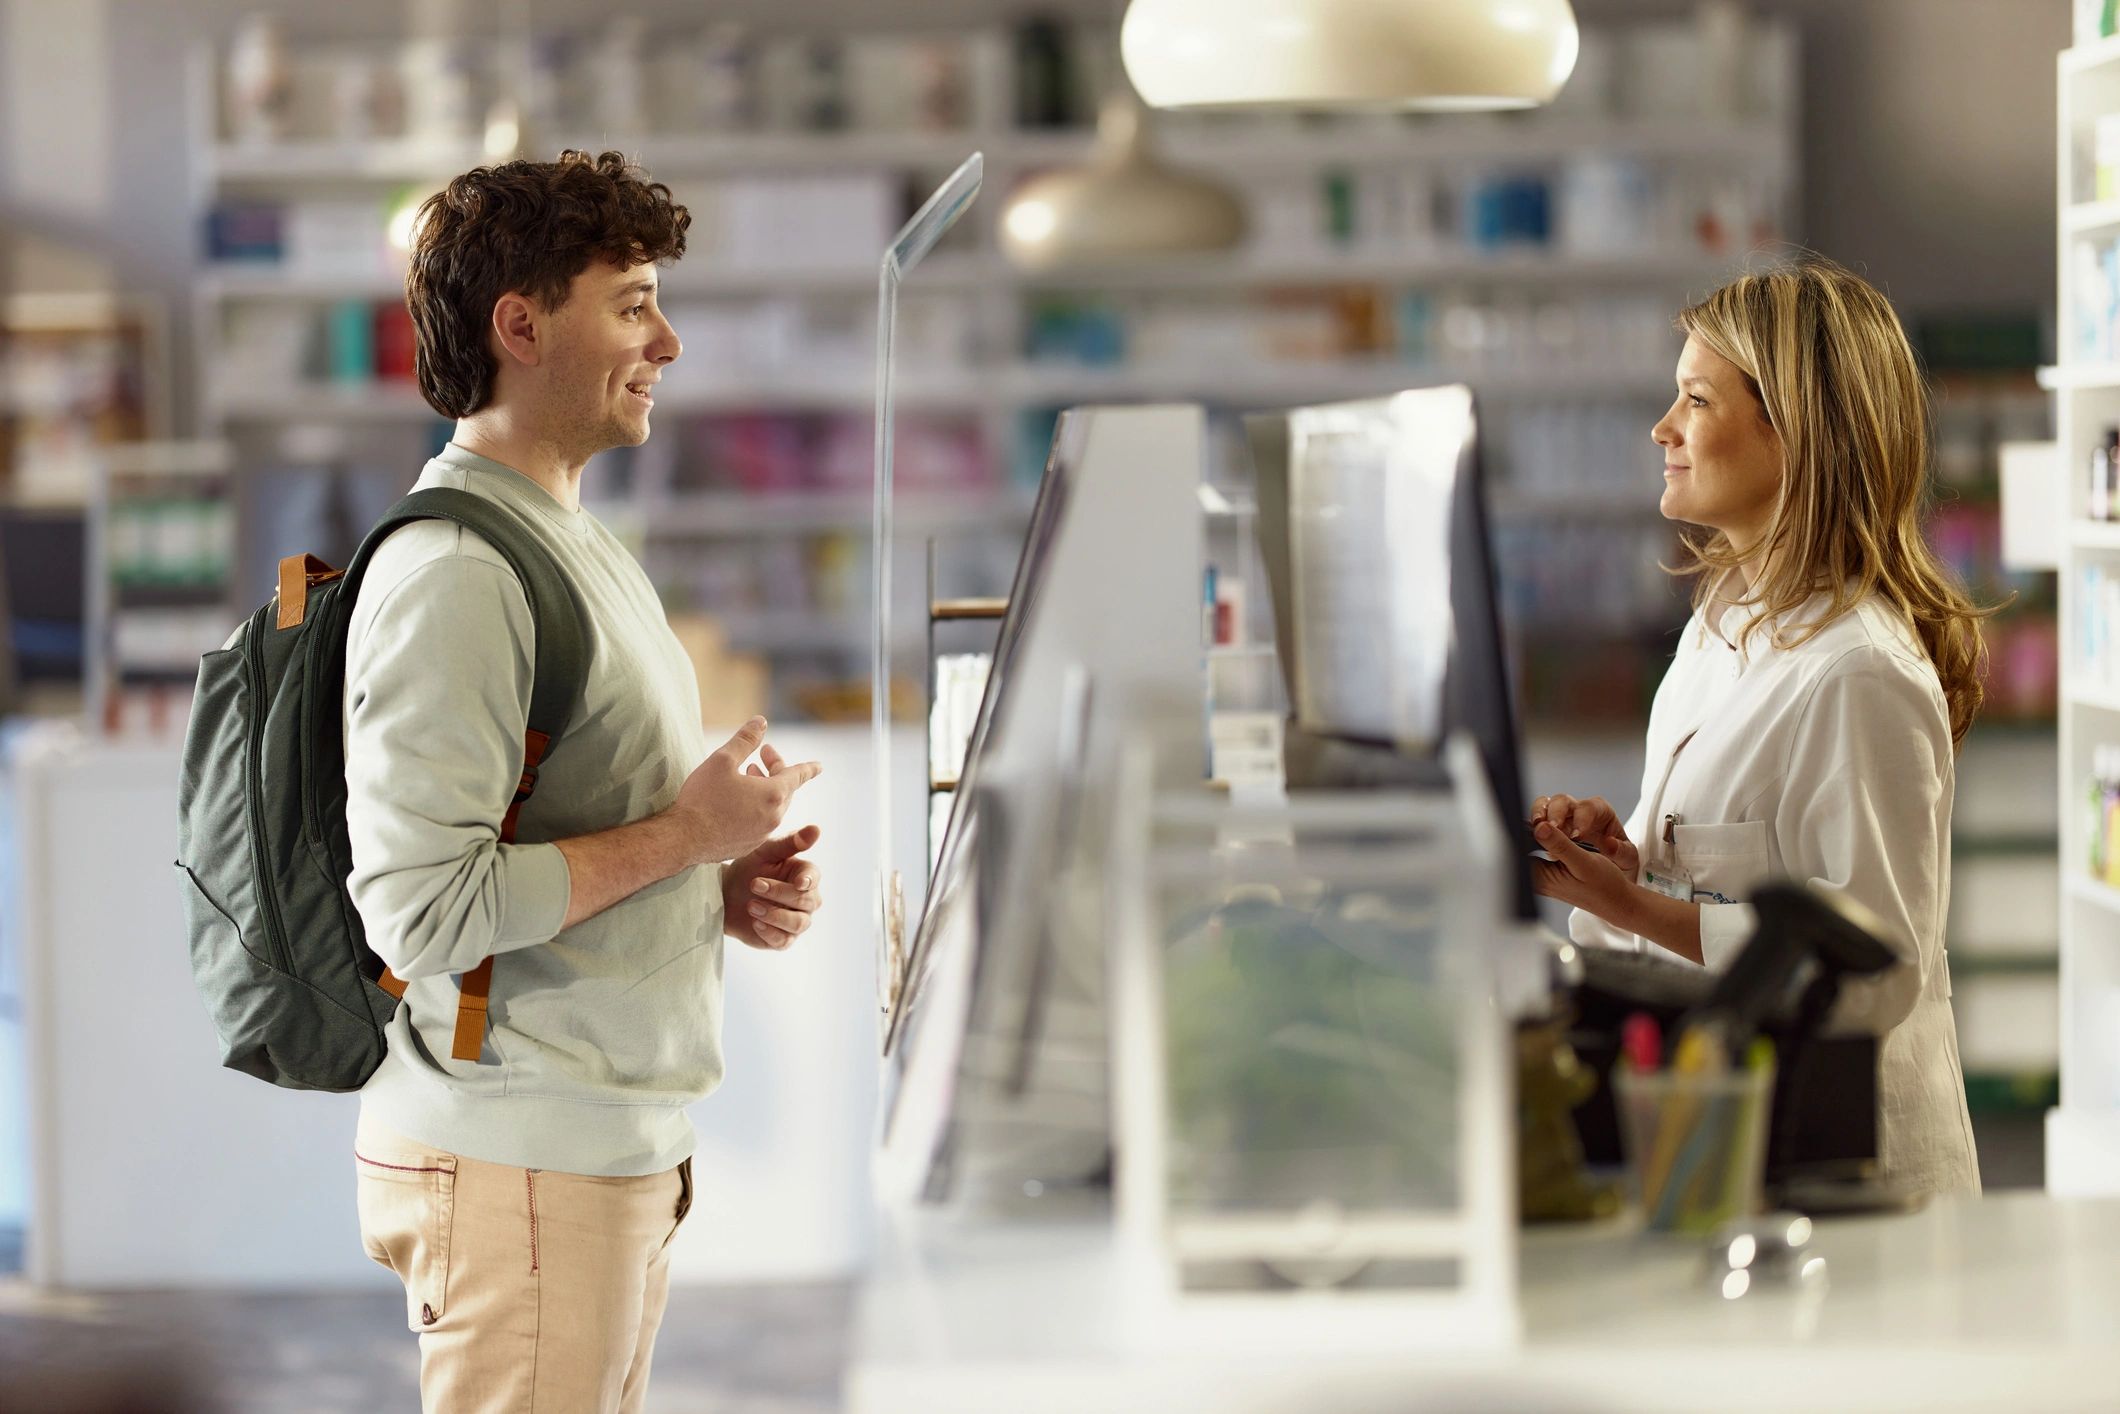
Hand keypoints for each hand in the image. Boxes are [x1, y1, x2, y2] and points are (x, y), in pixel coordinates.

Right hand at [668, 718, 820, 866]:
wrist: (682, 840)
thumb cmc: (702, 798)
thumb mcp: (722, 760)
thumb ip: (745, 740)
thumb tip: (761, 722)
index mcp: (773, 795)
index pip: (798, 776)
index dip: (808, 768)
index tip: (819, 766)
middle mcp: (773, 818)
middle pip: (784, 790)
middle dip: (776, 770)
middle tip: (761, 756)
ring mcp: (761, 834)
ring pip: (772, 807)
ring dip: (765, 788)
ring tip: (749, 774)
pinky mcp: (747, 846)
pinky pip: (760, 822)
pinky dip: (756, 807)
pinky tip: (737, 801)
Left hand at [723, 824, 822, 950]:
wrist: (725, 894)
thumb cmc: (749, 868)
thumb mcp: (765, 851)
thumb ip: (790, 842)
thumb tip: (816, 829)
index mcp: (805, 875)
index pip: (814, 878)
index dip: (809, 881)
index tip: (798, 883)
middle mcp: (806, 900)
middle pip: (806, 902)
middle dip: (780, 893)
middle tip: (754, 884)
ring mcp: (795, 921)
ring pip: (798, 924)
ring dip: (774, 915)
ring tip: (751, 905)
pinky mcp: (782, 939)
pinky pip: (783, 941)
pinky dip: (769, 932)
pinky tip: (755, 922)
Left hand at [1529, 819, 1643, 926]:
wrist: (1617, 900)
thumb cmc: (1605, 886)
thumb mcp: (1584, 862)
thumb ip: (1560, 845)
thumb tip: (1540, 828)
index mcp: (1539, 879)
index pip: (1519, 848)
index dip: (1529, 829)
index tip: (1544, 820)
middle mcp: (1536, 879)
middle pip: (1523, 845)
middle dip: (1537, 830)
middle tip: (1556, 825)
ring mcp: (1541, 876)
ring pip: (1532, 845)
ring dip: (1545, 833)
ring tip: (1562, 832)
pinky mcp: (1547, 872)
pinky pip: (1541, 849)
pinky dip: (1551, 840)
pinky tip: (1563, 839)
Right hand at [1530, 793, 1638, 881]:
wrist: (1609, 871)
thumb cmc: (1618, 859)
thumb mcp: (1628, 859)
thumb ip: (1622, 851)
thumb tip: (1610, 844)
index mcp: (1601, 812)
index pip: (1589, 808)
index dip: (1582, 819)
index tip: (1577, 836)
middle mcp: (1579, 811)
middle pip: (1564, 801)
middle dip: (1557, 813)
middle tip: (1553, 829)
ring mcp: (1562, 818)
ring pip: (1547, 804)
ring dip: (1540, 814)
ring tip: (1537, 828)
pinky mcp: (1549, 828)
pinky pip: (1537, 818)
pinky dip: (1532, 824)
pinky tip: (1530, 834)